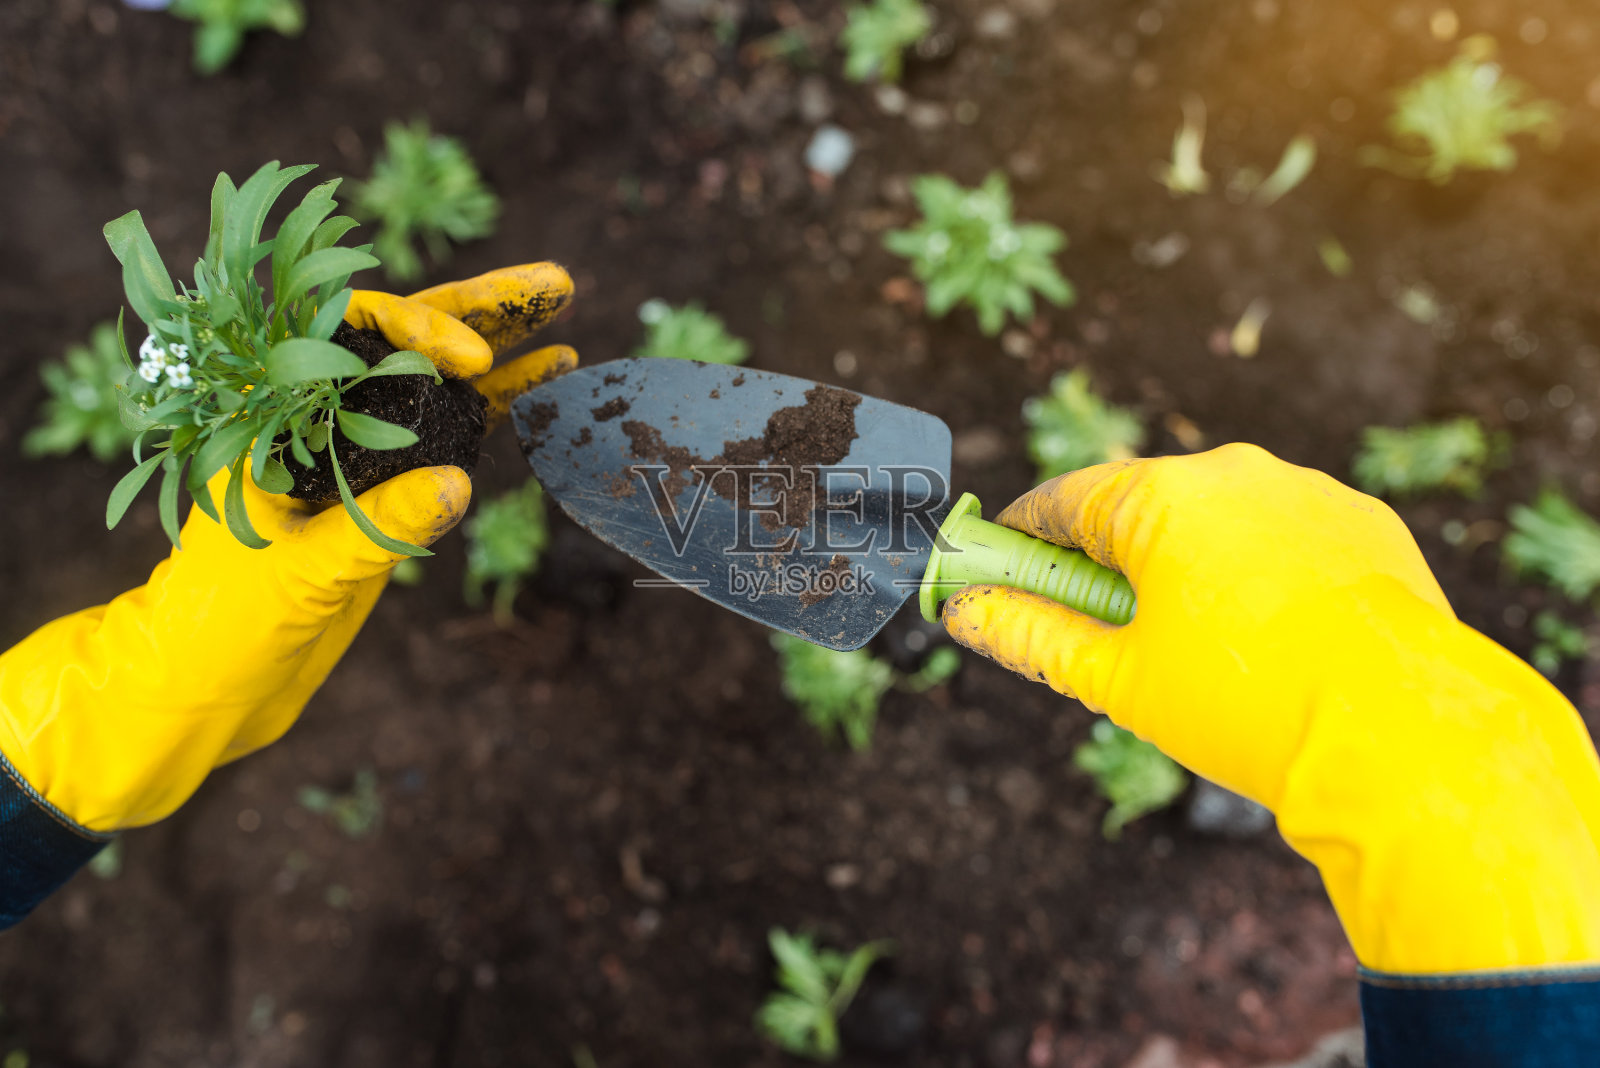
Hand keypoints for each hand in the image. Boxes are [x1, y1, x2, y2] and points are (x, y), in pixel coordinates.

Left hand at [0, 263, 575, 832]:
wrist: (208, 686)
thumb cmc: (219, 623)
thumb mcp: (298, 573)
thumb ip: (378, 527)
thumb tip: (460, 485)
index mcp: (272, 412)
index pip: (345, 334)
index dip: (414, 326)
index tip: (470, 357)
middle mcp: (319, 417)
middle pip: (403, 342)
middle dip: (478, 310)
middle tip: (555, 284)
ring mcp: (358, 452)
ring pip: (435, 383)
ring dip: (500, 349)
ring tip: (563, 313)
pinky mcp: (387, 492)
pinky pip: (450, 436)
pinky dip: (498, 407)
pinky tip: (548, 378)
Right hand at [942, 443, 1599, 972]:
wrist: (1400, 737)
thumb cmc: (1243, 709)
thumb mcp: (1115, 679)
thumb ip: (1029, 634)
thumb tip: (963, 612)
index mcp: (1158, 498)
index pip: (1061, 502)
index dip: (1022, 538)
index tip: (1000, 568)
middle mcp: (1232, 471)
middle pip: (1140, 504)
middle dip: (1108, 556)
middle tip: (1099, 621)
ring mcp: (1306, 489)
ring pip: (1218, 517)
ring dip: (1190, 561)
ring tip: (1196, 641)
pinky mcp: (1362, 519)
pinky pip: (1287, 533)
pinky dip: (1262, 569)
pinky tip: (1270, 633)